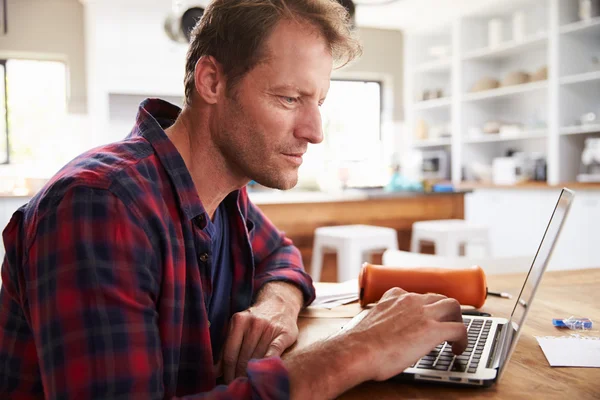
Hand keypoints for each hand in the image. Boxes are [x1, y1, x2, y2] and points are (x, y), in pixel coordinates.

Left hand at [222, 283, 301, 382]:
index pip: (230, 354)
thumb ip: (228, 347)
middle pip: (243, 358)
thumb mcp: (239, 328)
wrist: (280, 303)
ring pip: (257, 357)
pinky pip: (273, 352)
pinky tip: (263, 372)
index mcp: (238, 321)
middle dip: (239, 374)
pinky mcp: (283, 333)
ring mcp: (269, 327)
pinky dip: (267, 364)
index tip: (228, 382)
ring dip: (252, 373)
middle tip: (239, 384)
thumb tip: (215, 371)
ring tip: (249, 382)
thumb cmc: (256, 320)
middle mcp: (253, 323)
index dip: (228, 372)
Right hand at [349, 287, 467, 381]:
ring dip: (457, 319)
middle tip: (445, 324)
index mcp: (393, 297)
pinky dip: (463, 339)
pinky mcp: (434, 330)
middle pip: (438, 297)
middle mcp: (410, 300)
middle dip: (444, 310)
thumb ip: (379, 320)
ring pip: (453, 306)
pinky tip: (458, 349)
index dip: (423, 306)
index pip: (415, 295)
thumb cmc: (358, 342)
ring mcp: (424, 313)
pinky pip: (459, 329)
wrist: (358, 350)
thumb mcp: (369, 321)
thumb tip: (379, 330)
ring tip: (455, 336)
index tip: (424, 315)